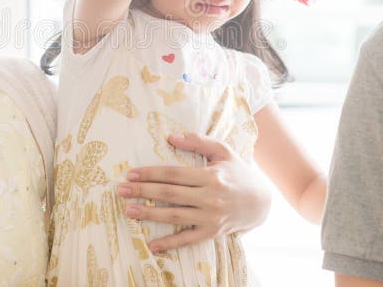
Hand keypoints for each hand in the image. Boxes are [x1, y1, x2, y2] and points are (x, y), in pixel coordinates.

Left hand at [115, 133, 272, 252]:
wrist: (262, 201)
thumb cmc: (238, 172)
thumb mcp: (223, 151)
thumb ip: (198, 141)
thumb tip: (171, 137)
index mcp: (210, 176)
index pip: (174, 174)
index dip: (151, 173)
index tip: (130, 174)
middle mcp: (210, 197)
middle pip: (170, 194)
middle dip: (143, 191)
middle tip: (120, 190)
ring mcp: (211, 217)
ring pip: (174, 216)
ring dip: (149, 214)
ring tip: (129, 210)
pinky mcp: (212, 232)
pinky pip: (188, 239)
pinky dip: (170, 244)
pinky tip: (152, 245)